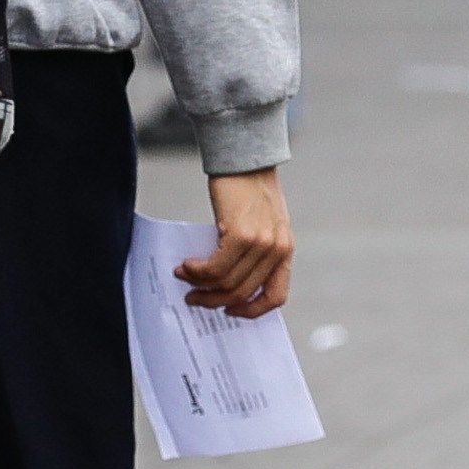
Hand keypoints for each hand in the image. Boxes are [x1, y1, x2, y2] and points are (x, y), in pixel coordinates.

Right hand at [177, 169, 292, 320]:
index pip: (276, 295)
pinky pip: (215, 267)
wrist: (244, 157)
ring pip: (226, 283)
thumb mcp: (261, 223)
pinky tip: (186, 266)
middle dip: (214, 301)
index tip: (231, 311)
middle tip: (194, 298)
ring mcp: (261, 244)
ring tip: (184, 278)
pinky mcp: (241, 234)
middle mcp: (277, 250)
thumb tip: (223, 279)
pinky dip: (197, 271)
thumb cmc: (248, 189)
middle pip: (243, 292)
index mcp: (285, 250)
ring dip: (200, 286)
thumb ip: (253, 251)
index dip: (252, 311)